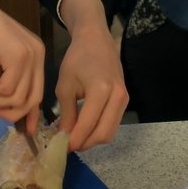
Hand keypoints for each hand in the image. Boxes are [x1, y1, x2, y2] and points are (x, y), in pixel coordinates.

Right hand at [0, 0, 45, 130]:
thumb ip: (3, 86)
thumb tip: (7, 111)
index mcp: (34, 56)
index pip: (39, 92)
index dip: (32, 114)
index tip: (25, 130)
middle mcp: (38, 55)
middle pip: (33, 99)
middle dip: (12, 113)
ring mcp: (31, 55)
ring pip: (20, 98)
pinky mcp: (20, 56)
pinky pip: (9, 89)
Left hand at [54, 23, 127, 149]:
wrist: (96, 40)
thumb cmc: (77, 58)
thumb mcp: (65, 85)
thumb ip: (66, 113)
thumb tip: (65, 136)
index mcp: (101, 90)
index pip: (87, 124)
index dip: (74, 140)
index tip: (61, 148)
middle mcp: (117, 96)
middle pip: (104, 134)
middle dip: (85, 144)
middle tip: (68, 145)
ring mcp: (124, 99)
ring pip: (111, 132)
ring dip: (93, 139)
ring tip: (75, 137)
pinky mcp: (125, 100)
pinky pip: (113, 123)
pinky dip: (100, 130)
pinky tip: (85, 128)